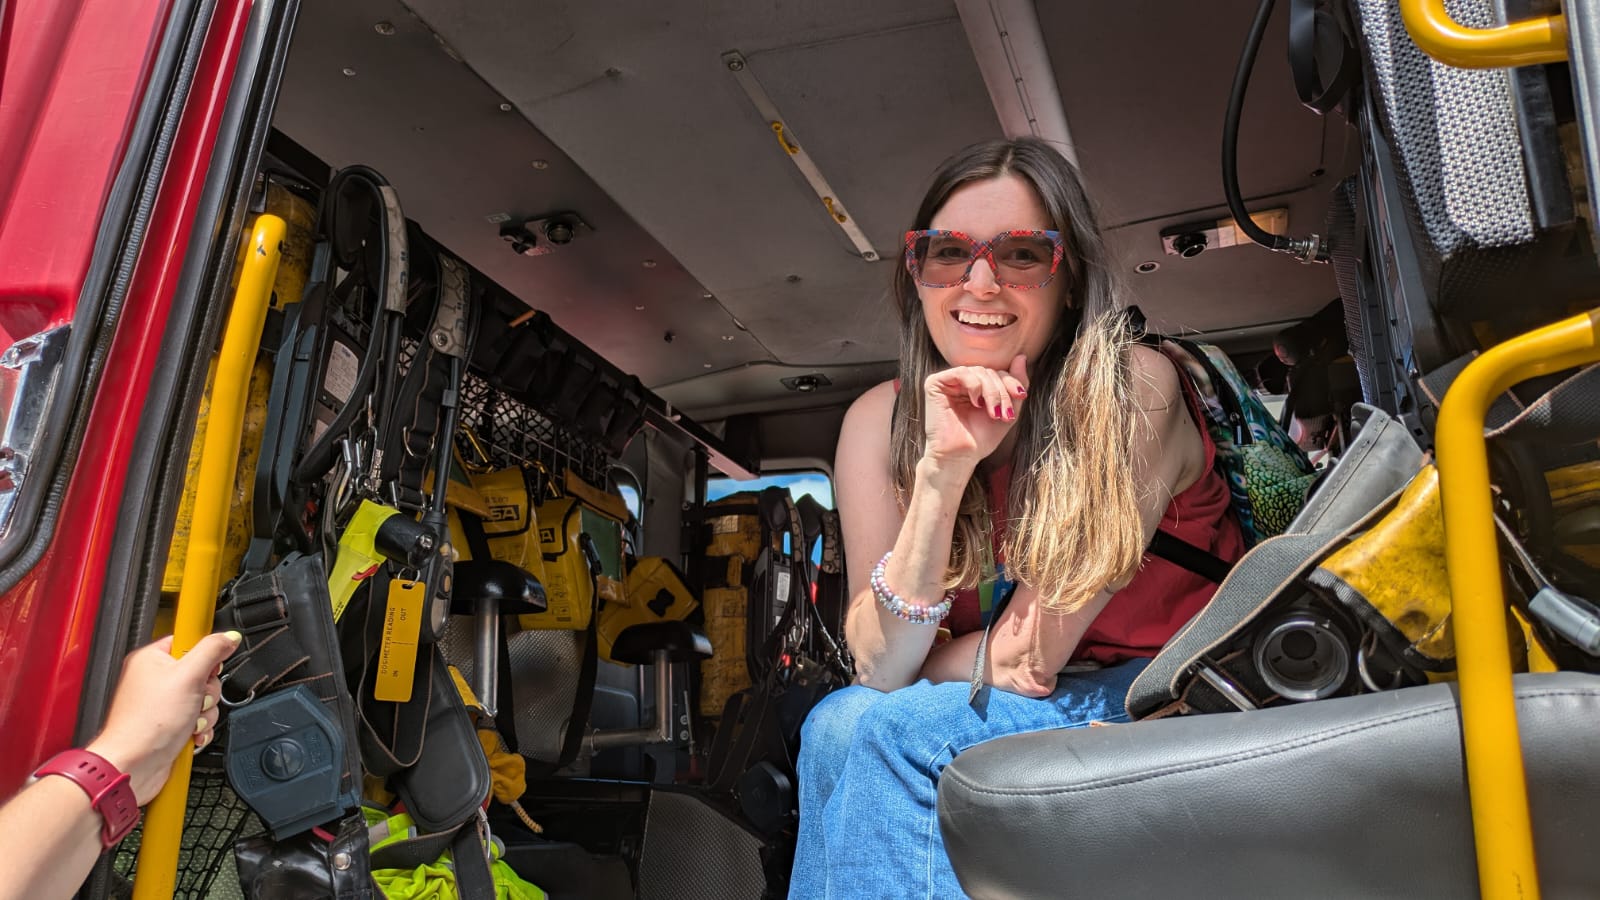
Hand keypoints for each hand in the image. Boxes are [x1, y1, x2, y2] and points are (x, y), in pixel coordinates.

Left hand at [86, 631, 239, 804]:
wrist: (134, 766)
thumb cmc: (146, 724)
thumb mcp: (188, 677)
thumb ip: (212, 651)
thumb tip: (229, 636)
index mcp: (152, 659)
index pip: (190, 642)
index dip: (205, 655)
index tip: (208, 666)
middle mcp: (156, 680)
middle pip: (203, 673)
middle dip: (207, 692)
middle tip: (196, 699)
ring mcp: (163, 703)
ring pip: (203, 698)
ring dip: (206, 713)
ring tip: (191, 721)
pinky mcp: (169, 723)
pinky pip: (198, 718)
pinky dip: (200, 727)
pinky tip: (191, 734)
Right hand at [921, 355, 1029, 465]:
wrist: (961, 457)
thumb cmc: (981, 439)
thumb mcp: (1008, 410)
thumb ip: (1016, 384)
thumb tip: (1021, 356)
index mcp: (976, 387)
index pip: (997, 372)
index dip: (1011, 382)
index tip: (1021, 397)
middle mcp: (961, 382)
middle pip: (989, 371)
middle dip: (1001, 391)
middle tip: (1004, 413)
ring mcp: (948, 382)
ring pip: (978, 371)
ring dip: (991, 391)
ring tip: (992, 412)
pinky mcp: (935, 384)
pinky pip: (961, 372)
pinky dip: (974, 385)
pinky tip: (976, 403)